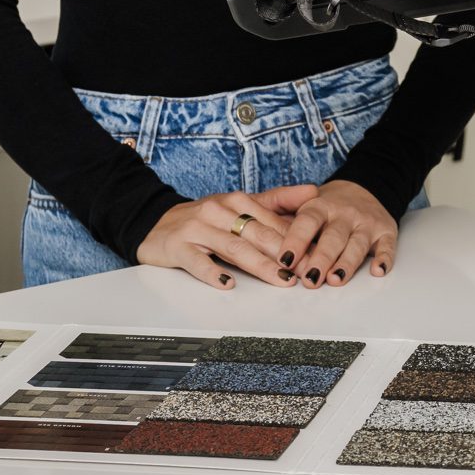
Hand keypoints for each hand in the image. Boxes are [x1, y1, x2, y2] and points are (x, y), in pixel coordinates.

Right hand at [134, 186, 312, 289]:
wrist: (156, 223)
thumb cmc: (205, 219)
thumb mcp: (239, 205)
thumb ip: (276, 200)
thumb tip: (313, 192)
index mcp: (238, 200)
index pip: (274, 221)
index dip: (298, 240)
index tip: (318, 255)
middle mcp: (219, 210)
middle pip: (258, 233)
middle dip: (286, 253)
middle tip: (308, 271)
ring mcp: (198, 228)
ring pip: (234, 247)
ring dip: (260, 264)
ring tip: (280, 278)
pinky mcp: (178, 246)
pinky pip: (197, 260)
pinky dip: (212, 272)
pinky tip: (227, 283)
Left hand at [261, 178, 398, 285]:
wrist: (366, 188)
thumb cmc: (329, 207)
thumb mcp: (304, 204)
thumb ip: (283, 218)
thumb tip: (261, 238)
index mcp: (320, 205)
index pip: (306, 221)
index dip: (295, 240)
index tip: (284, 260)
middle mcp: (344, 213)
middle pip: (332, 237)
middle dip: (321, 258)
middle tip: (310, 279)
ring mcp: (366, 223)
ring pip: (357, 244)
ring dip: (346, 263)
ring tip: (335, 279)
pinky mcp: (385, 232)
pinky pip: (387, 246)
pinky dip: (384, 259)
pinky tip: (377, 270)